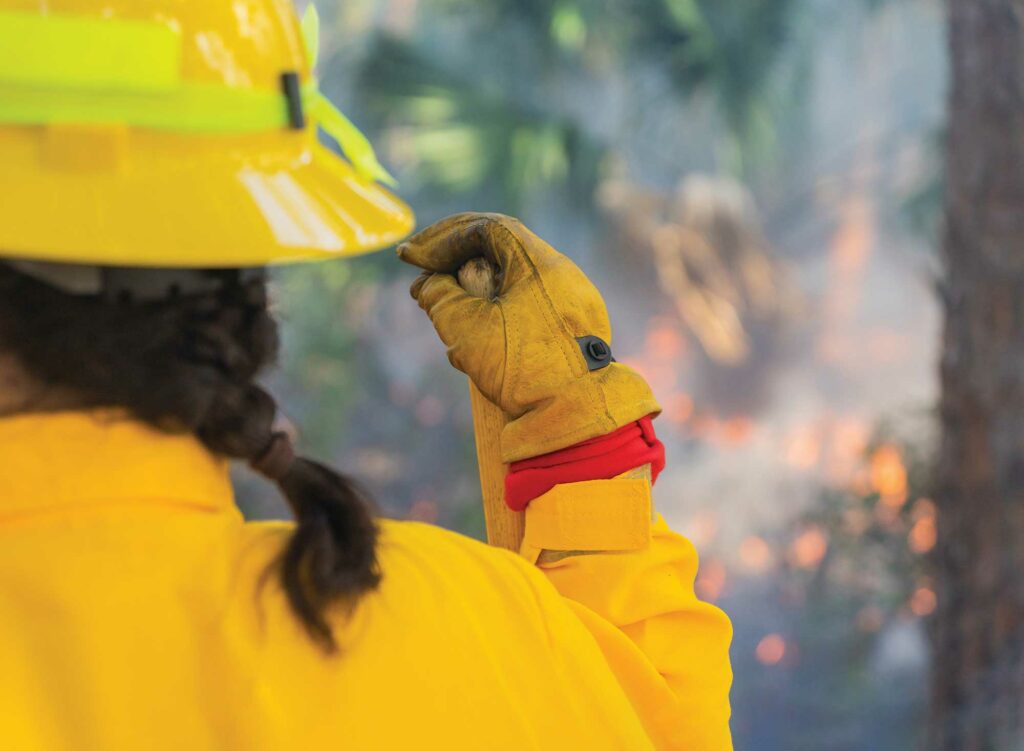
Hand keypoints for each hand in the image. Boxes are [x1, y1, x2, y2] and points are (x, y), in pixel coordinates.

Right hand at [399, 212, 659, 462]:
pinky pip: (526, 313)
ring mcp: (570, 306)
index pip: (486, 229)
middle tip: (422, 276)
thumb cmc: (523, 369)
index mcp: (541, 264)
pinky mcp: (570, 335)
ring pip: (510, 286)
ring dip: (470, 296)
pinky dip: (493, 319)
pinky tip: (469, 350)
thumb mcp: (466, 328)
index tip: (411, 259)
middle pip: (499, 254)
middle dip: (454, 265)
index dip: (442, 239)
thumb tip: (430, 285)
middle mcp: (562, 277)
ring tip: (441, 314)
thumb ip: (439, 296)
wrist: (576, 418)